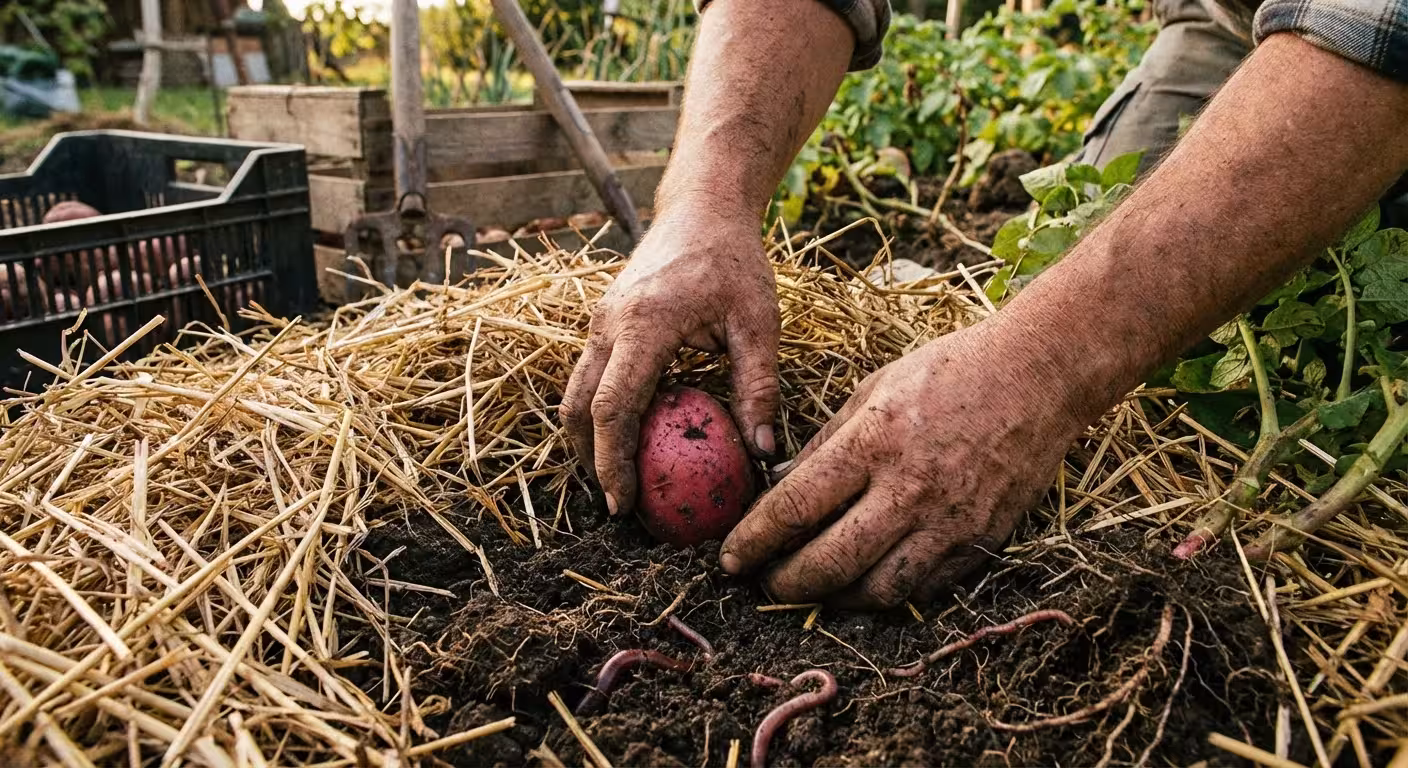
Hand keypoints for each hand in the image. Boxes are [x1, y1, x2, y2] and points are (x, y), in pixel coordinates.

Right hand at [561, 210, 780, 514]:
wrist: (702, 207)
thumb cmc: (734, 260)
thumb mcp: (759, 323)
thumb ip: (759, 388)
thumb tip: (764, 453)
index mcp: (643, 325)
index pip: (612, 407)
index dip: (612, 462)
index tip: (623, 503)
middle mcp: (608, 324)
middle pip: (577, 406)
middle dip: (590, 461)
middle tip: (618, 505)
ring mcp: (599, 321)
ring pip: (574, 392)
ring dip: (588, 439)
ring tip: (618, 480)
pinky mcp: (603, 322)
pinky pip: (589, 376)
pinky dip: (598, 413)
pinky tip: (629, 439)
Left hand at [720, 325, 1088, 608]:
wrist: (1038, 375)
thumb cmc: (950, 371)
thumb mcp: (874, 388)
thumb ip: (825, 443)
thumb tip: (778, 487)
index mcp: (874, 441)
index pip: (795, 508)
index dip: (754, 540)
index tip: (730, 557)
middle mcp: (909, 488)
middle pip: (830, 563)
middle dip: (785, 584)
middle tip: (764, 584)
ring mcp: (950, 521)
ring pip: (878, 591)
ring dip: (835, 599)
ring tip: (814, 589)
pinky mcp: (981, 541)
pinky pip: (924, 589)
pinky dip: (888, 595)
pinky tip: (867, 583)